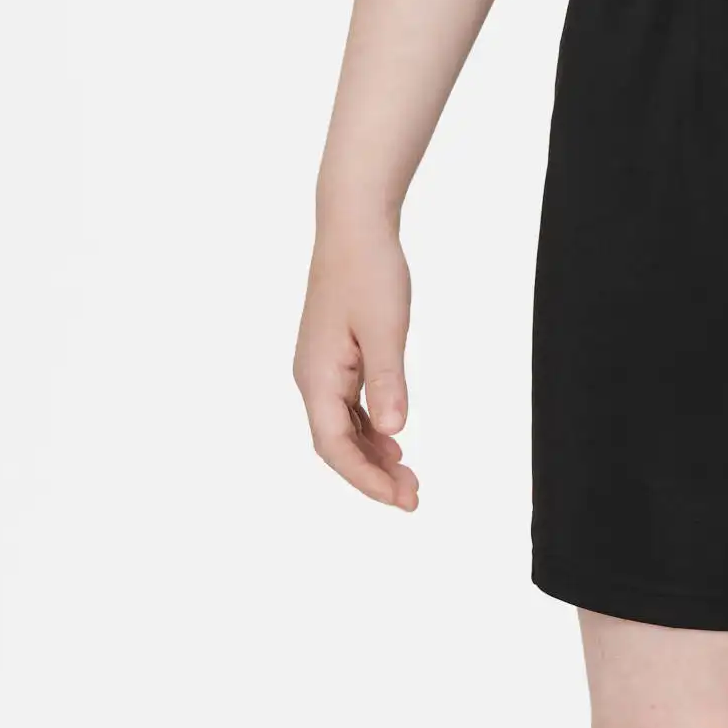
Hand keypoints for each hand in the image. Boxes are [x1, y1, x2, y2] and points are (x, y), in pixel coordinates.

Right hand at [293, 216, 419, 509]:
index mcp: (317, 376)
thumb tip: (393, 431)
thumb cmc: (369, 271)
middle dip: (372, 477)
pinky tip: (395, 446)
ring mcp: (323, 370)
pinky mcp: (336, 361)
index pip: (335, 447)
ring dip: (374, 458)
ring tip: (410, 480)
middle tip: (414, 498)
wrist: (354, 227)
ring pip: (344, 431)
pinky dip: (372, 433)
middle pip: (337, 446)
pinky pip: (350, 410)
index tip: (400, 499)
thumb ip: (388, 382)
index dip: (366, 479)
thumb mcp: (385, 329)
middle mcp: (313, 378)